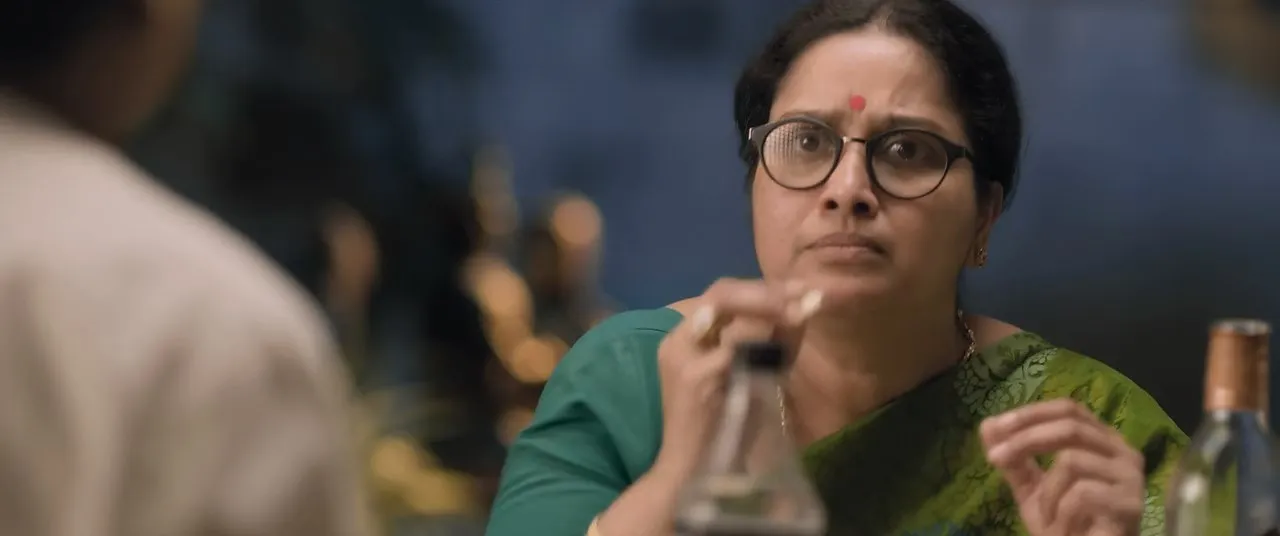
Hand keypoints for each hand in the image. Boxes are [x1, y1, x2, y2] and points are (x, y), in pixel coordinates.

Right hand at [650, 278, 821, 480]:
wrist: (692, 474)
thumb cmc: (723, 430)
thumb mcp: (751, 378)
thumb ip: (773, 343)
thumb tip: (809, 304)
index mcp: (685, 339)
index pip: (722, 295)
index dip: (764, 288)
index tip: (803, 289)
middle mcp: (677, 341)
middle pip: (721, 293)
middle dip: (768, 292)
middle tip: (807, 296)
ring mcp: (684, 358)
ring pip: (728, 313)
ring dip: (769, 308)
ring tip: (802, 312)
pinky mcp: (696, 378)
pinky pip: (737, 347)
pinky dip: (766, 341)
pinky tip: (788, 343)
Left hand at [981, 399, 1144, 535]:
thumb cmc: (1066, 526)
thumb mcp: (1033, 489)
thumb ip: (1015, 460)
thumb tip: (987, 425)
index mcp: (1102, 441)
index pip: (1069, 409)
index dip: (1032, 414)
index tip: (996, 427)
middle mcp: (1123, 452)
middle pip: (1071, 427)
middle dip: (1025, 440)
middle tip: (994, 458)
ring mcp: (1131, 478)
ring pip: (1072, 461)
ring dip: (1048, 494)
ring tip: (1051, 519)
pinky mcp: (1130, 505)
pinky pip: (1082, 494)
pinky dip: (1062, 513)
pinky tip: (1067, 530)